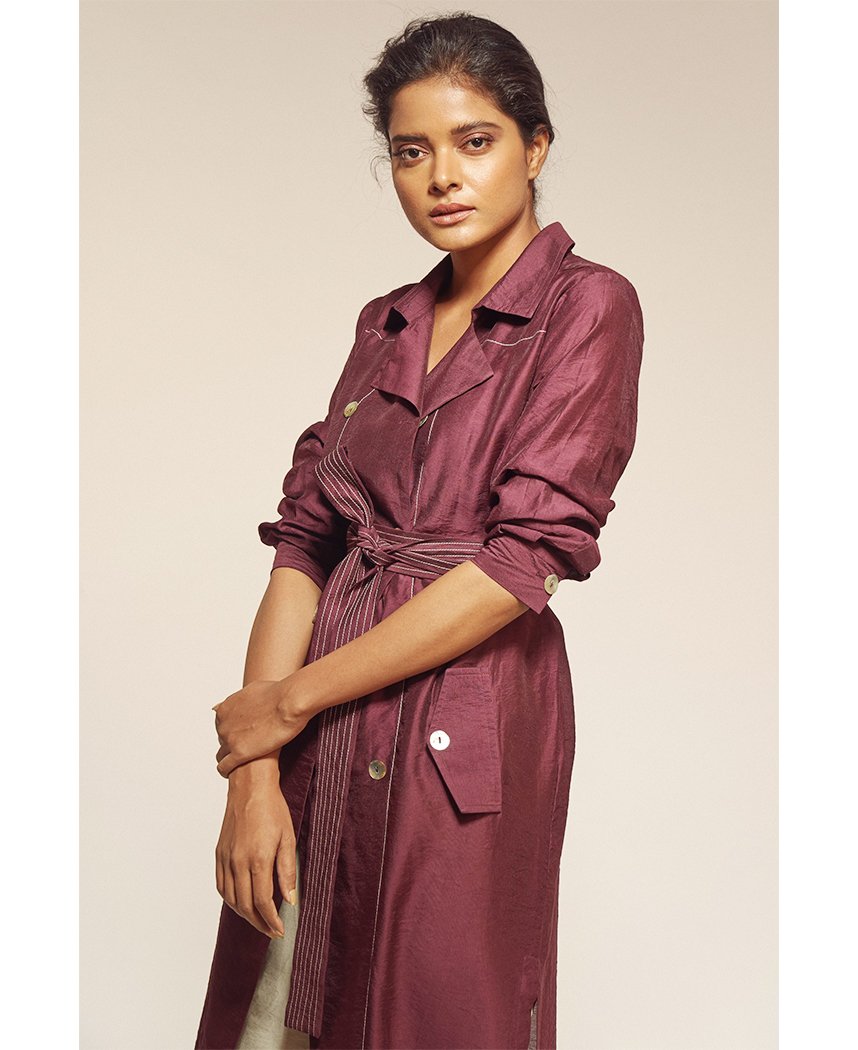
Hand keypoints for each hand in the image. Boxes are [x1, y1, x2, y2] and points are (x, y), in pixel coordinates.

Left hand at [212, 678, 311, 777]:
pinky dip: (227, 771)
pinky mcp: (239, 754)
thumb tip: (221, 705)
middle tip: (250, 745)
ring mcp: (230, 739)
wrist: (289, 702)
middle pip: (222, 739)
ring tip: (243, 762)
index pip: (222, 725)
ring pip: (221, 755)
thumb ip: (235, 700)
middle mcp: (223, 724)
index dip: (234, 730)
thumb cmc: (277, 693)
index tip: (244, 733)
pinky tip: (236, 772)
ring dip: (230, 758)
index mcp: (225, 709)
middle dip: (233, 743)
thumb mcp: (251, 689)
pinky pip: (224, 768)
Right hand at [215, 768, 297, 938]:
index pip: (262, 902)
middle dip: (259, 923)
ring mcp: (226, 859)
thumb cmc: (272, 809)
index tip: (280, 930)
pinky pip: (222, 886)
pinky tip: (241, 902)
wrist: (249, 787)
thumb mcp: (288, 839)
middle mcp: (238, 862)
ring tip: (259, 920)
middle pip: (245, 906)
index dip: (271, 921)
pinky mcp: (219, 854)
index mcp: (257, 859)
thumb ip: (287, 871)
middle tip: (271, 931)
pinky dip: (231, 900)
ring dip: (244, 915)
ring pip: (231, 899)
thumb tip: (290, 899)